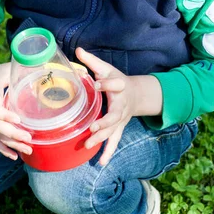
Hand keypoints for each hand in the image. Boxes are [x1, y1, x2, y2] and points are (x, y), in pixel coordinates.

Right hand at [0, 62, 32, 159]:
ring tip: (28, 150)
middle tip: (29, 138)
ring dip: (11, 144)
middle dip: (13, 134)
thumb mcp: (5, 69)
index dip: (4, 115)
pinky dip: (3, 149)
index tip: (18, 119)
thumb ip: (22, 70)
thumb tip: (47, 70)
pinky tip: (14, 156)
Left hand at [76, 48, 161, 165]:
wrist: (136, 94)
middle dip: (104, 122)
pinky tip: (100, 163)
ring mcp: (121, 120)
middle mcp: (122, 106)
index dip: (107, 84)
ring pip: (113, 131)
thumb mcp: (107, 68)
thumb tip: (77, 50)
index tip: (97, 82)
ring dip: (102, 139)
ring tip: (88, 145)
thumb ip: (92, 61)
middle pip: (115, 115)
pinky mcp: (119, 128)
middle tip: (92, 127)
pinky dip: (108, 153)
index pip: (115, 84)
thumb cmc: (117, 79)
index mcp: (120, 87)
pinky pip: (114, 141)